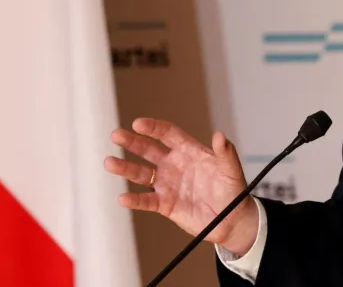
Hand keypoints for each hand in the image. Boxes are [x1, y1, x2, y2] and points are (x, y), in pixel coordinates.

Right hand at [104, 119, 259, 255]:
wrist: (232, 218)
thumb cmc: (232, 189)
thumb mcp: (231, 169)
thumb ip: (225, 153)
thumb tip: (220, 135)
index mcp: (188, 151)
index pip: (167, 134)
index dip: (153, 128)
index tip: (138, 123)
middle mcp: (174, 165)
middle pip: (148, 150)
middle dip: (132, 142)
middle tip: (116, 135)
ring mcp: (167, 184)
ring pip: (141, 173)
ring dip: (125, 168)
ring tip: (109, 162)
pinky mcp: (165, 204)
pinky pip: (147, 201)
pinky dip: (135, 200)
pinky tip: (124, 198)